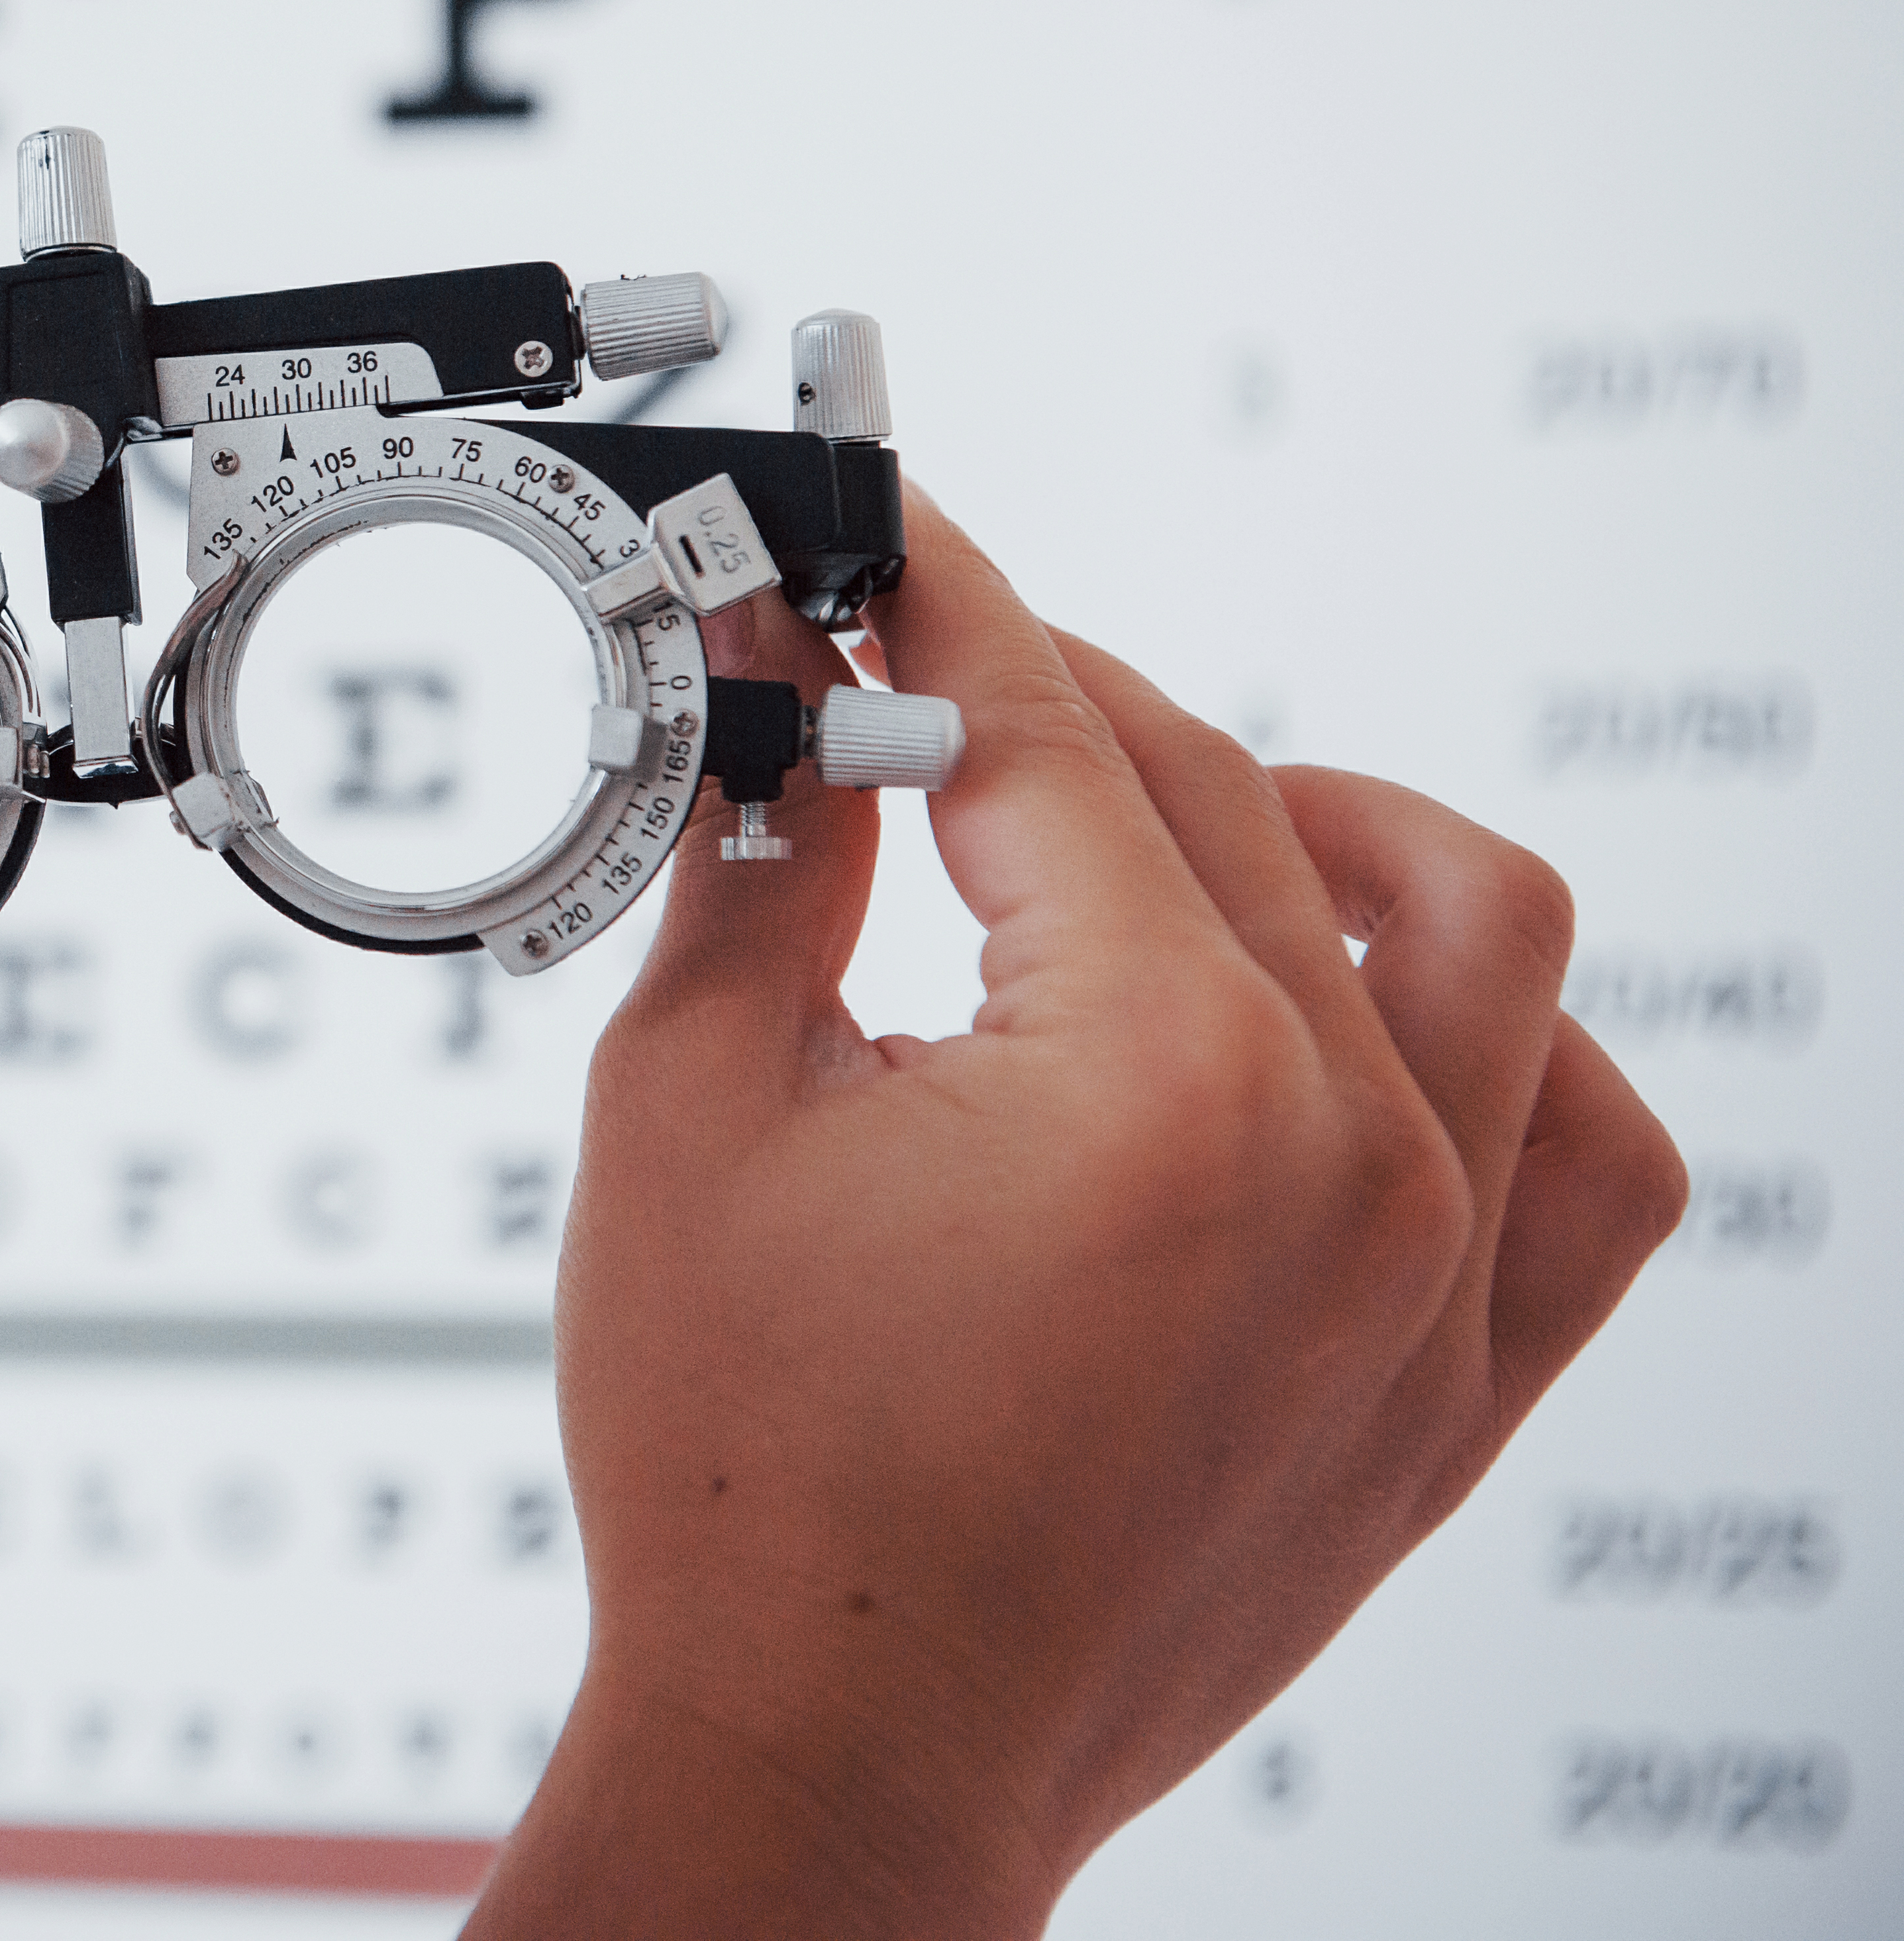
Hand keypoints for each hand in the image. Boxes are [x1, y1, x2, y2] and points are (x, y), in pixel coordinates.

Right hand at [473, 492, 1685, 1937]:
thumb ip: (758, 853)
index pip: (1048, 732)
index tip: (878, 532)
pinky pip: (1592, 1146)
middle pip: (1218, 795)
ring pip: (1473, 922)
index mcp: (1158, 1078)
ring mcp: (1439, 1275)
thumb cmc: (747, 1477)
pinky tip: (1360, 1020)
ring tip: (1174, 830)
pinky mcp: (1464, 1379)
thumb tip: (768, 677)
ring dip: (1314, 825)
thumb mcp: (690, 1109)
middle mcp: (1350, 1157)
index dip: (937, 598)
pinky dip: (1503, 1043)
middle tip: (903, 689)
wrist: (839, 1750)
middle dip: (1042, 702)